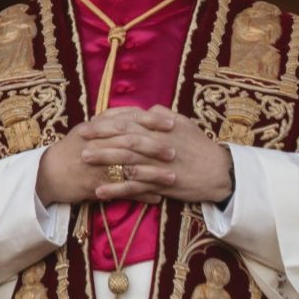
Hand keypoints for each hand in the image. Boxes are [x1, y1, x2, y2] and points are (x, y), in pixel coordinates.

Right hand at [35, 105, 176, 206]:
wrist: (49, 172)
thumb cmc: (73, 148)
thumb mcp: (89, 128)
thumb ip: (112, 120)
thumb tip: (139, 112)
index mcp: (98, 126)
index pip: (129, 119)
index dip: (151, 121)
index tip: (172, 123)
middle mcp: (98, 143)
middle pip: (131, 142)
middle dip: (155, 147)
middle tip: (175, 151)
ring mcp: (97, 165)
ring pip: (129, 168)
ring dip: (153, 174)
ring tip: (172, 178)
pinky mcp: (95, 186)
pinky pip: (122, 191)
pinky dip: (140, 195)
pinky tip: (157, 198)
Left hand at [91, 105, 233, 204]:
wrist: (218, 172)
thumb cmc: (201, 146)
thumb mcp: (185, 123)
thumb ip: (164, 115)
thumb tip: (147, 107)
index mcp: (161, 128)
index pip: (130, 122)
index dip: (108, 122)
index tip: (90, 123)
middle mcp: (157, 144)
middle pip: (124, 139)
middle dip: (101, 138)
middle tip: (80, 139)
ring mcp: (158, 165)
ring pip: (127, 161)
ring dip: (104, 160)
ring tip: (85, 160)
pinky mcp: (160, 184)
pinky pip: (135, 187)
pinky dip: (116, 189)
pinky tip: (100, 190)